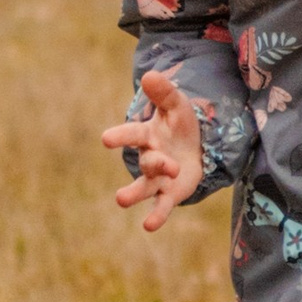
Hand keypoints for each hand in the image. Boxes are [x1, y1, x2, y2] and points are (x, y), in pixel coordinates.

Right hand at [102, 69, 204, 233]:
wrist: (195, 146)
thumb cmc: (180, 124)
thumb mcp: (177, 105)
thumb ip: (164, 93)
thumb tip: (149, 75)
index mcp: (148, 135)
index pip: (133, 134)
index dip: (121, 137)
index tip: (106, 139)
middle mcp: (150, 157)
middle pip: (146, 163)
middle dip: (150, 165)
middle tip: (153, 164)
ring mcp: (158, 178)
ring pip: (146, 187)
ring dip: (134, 194)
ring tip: (120, 200)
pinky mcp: (169, 194)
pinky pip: (161, 205)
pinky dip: (156, 215)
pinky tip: (148, 225)